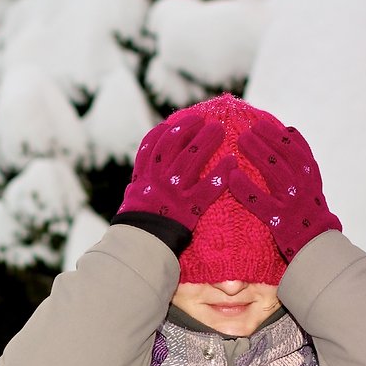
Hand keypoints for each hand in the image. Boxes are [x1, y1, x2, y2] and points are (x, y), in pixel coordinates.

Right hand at [118, 115, 234, 230]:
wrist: (142, 245)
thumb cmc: (137, 224)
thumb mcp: (133, 198)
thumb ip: (139, 183)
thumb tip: (141, 175)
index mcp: (143, 177)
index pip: (151, 146)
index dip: (164, 131)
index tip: (176, 121)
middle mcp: (158, 180)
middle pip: (173, 145)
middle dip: (188, 128)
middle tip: (203, 119)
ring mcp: (173, 192)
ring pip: (190, 160)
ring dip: (205, 142)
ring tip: (218, 129)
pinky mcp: (189, 208)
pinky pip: (207, 187)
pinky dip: (220, 173)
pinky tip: (231, 161)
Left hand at [228, 120, 341, 260]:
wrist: (316, 242)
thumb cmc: (309, 208)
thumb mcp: (311, 180)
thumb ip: (301, 156)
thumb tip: (289, 129)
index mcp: (310, 175)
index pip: (295, 148)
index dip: (277, 134)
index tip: (260, 123)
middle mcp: (303, 185)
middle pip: (284, 156)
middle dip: (265, 139)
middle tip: (246, 130)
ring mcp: (292, 202)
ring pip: (275, 173)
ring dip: (258, 154)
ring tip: (241, 141)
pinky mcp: (279, 220)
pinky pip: (261, 202)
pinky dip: (247, 189)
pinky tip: (232, 177)